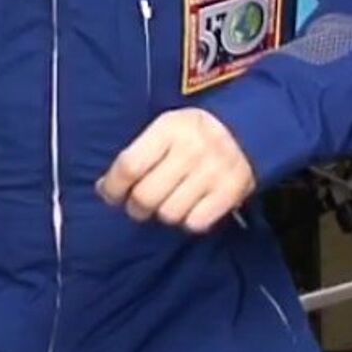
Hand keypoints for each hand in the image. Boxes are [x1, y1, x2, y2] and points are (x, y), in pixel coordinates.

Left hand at [97, 108, 256, 232]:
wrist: (246, 130)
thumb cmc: (192, 133)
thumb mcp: (164, 130)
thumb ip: (136, 156)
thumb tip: (105, 188)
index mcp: (169, 129)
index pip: (129, 166)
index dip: (114, 187)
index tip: (111, 195)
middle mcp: (191, 149)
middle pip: (147, 195)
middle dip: (136, 207)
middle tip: (140, 204)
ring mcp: (213, 171)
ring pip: (170, 213)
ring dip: (164, 213)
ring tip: (170, 201)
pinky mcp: (231, 191)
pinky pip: (196, 223)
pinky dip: (189, 220)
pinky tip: (191, 206)